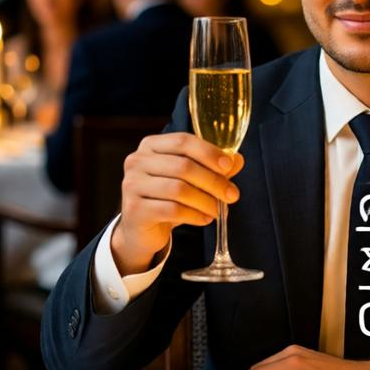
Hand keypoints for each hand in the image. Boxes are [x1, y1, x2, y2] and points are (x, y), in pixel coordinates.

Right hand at [110, 132, 244, 274]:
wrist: (142, 228)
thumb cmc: (168, 198)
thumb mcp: (191, 180)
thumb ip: (212, 168)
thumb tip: (237, 160)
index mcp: (151, 145)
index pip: (183, 141)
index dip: (209, 152)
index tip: (229, 166)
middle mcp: (137, 161)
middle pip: (183, 166)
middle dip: (213, 181)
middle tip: (232, 195)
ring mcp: (132, 184)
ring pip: (178, 190)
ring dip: (206, 201)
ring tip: (218, 210)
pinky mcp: (134, 209)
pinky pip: (172, 210)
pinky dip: (194, 215)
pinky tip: (205, 219)